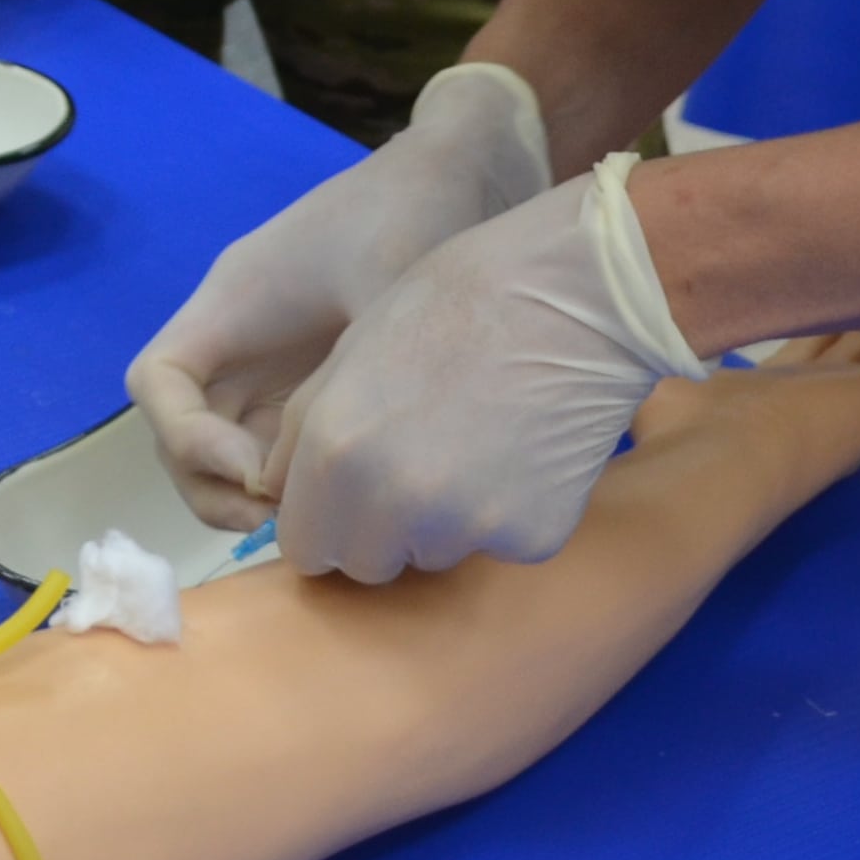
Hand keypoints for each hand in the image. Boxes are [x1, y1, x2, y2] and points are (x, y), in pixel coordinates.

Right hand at [125, 63, 550, 527]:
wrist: (466, 174)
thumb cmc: (414, 214)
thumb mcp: (386, 288)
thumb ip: (352, 377)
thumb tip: (327, 470)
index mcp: (233, 301)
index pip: (157, 380)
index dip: (187, 438)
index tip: (256, 471)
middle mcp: (238, 339)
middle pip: (180, 429)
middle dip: (214, 483)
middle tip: (286, 518)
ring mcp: (274, 366)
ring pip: (224, 448)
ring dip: (250, 493)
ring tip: (318, 518)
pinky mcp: (314, 385)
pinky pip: (276, 448)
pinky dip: (294, 484)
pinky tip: (347, 501)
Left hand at [268, 153, 710, 583]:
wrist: (577, 293)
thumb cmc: (457, 300)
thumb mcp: (350, 352)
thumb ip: (307, 434)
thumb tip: (282, 498)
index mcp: (334, 451)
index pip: (304, 548)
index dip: (327, 520)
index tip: (350, 493)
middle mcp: (392, 501)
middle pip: (365, 565)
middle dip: (380, 531)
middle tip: (417, 461)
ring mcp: (465, 526)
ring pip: (432, 556)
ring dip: (441, 522)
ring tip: (475, 440)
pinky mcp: (529, 537)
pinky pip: (498, 544)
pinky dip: (506, 513)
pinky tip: (523, 449)